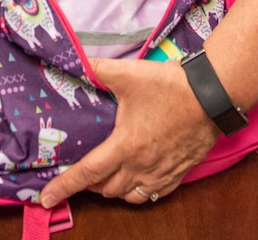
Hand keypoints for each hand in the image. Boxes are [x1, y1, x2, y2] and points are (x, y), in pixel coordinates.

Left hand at [38, 57, 217, 207]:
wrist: (212, 96)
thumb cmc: (170, 87)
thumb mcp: (128, 74)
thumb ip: (98, 69)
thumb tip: (75, 60)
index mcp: (124, 146)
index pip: (87, 173)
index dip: (64, 186)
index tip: (46, 198)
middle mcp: (141, 165)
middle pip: (107, 189)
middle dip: (90, 185)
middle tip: (81, 173)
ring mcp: (161, 172)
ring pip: (130, 195)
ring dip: (114, 190)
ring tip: (106, 177)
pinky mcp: (179, 172)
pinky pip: (155, 194)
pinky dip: (140, 192)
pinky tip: (138, 181)